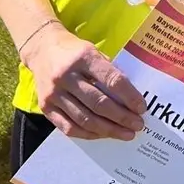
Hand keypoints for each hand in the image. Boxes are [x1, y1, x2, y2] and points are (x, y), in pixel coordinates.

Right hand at [22, 23, 147, 139]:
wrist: (41, 49)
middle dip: (122, 117)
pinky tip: (103, 135)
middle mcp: (66, 76)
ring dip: (109, 130)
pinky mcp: (45, 107)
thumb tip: (132, 97)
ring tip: (126, 134)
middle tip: (138, 125)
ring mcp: (54, 93)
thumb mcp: (94, 51)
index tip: (142, 108)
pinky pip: (69, 128)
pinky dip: (89, 134)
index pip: (112, 80)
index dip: (130, 97)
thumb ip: (110, 71)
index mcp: (84, 57)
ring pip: (85, 119)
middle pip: (99, 103)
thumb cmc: (74, 51)